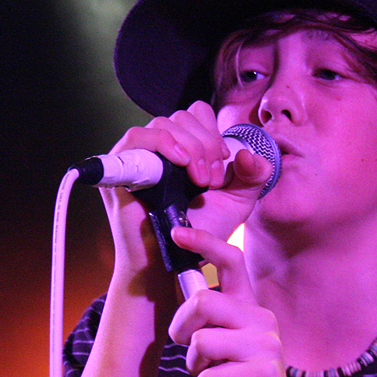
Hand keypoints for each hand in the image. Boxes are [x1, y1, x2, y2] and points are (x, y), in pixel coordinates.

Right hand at [100, 101, 271, 272]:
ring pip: (163, 124)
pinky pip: (136, 138)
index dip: (213, 132)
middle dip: (206, 144)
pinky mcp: (121, 170)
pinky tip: (181, 166)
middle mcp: (158, 148)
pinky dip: (164, 144)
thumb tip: (247, 153)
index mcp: (183, 148)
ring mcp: (137, 157)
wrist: (176, 263)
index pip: (195, 113)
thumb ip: (254, 175)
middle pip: (181, 116)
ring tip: (200, 180)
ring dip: (190, 147)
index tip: (224, 163)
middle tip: (213, 180)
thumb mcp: (239, 201)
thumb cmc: (202, 233)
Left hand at [167, 225, 303, 376]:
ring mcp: (266, 345)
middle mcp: (262, 319)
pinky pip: (208, 376)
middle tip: (189, 350)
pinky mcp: (264, 374)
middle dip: (181, 328)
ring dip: (194, 366)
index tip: (177, 232)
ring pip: (201, 341)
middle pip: (202, 301)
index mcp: (250, 307)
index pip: (231, 260)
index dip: (204, 242)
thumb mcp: (220, 345)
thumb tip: (181, 284)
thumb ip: (208, 318)